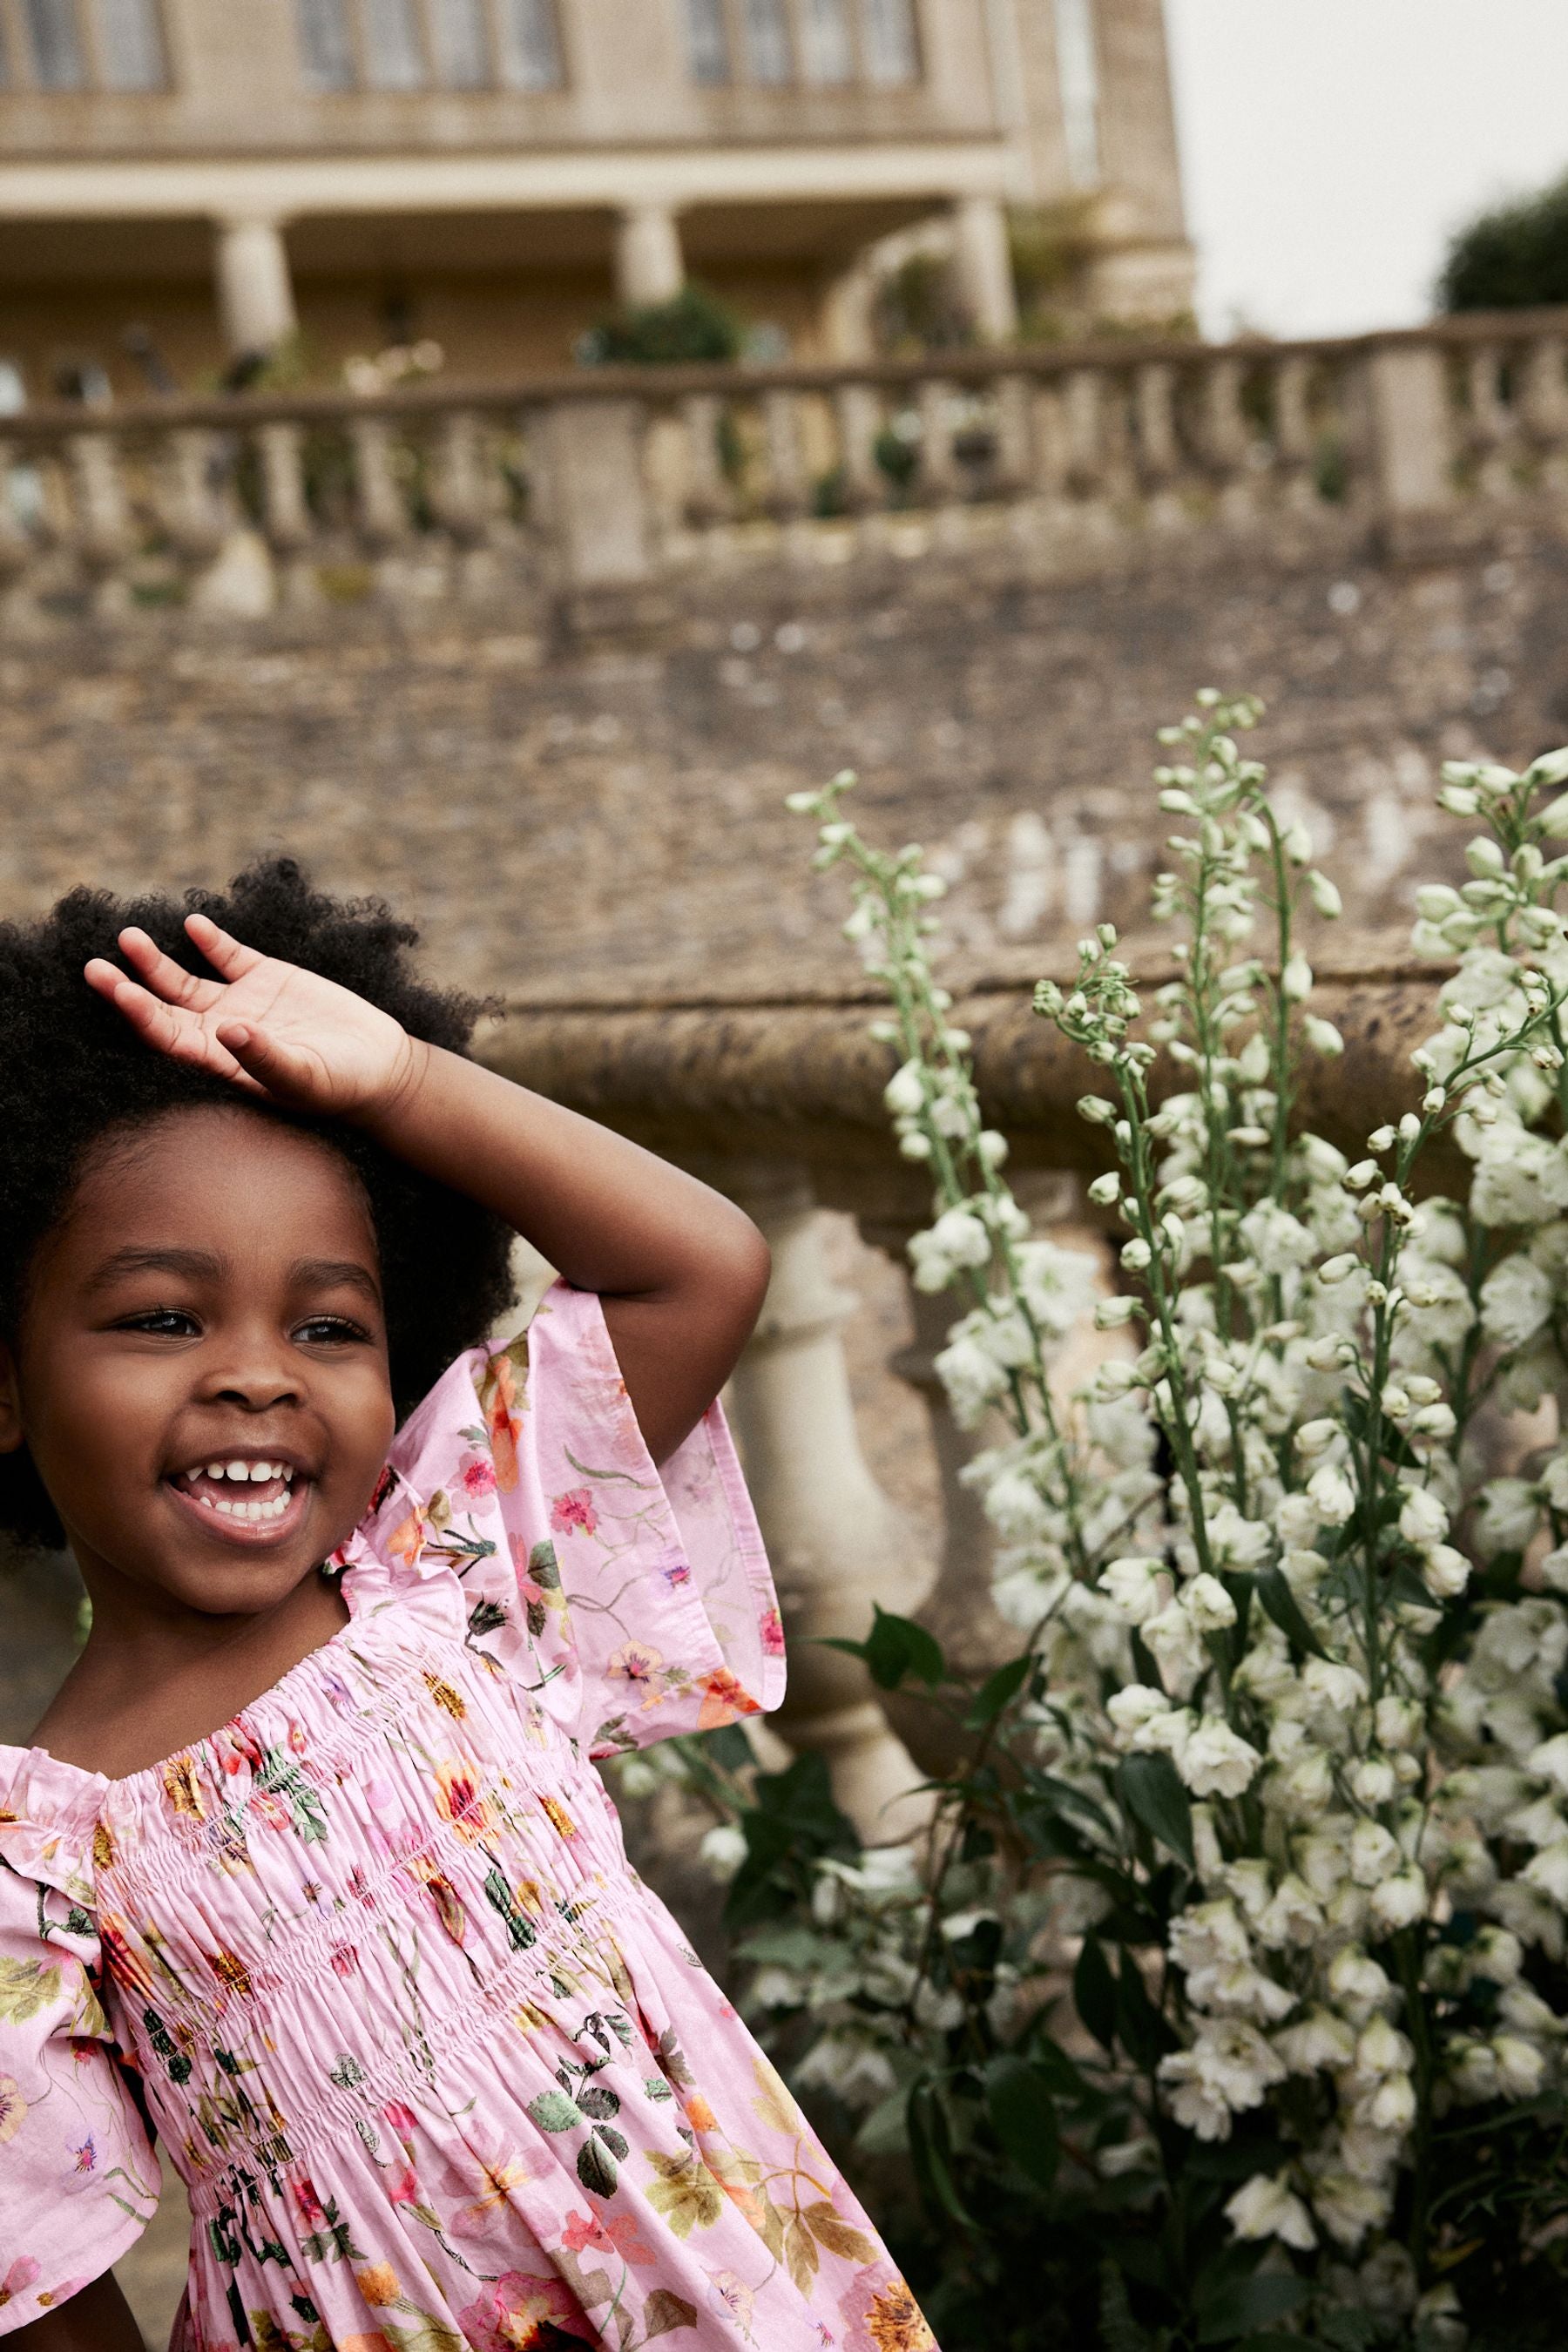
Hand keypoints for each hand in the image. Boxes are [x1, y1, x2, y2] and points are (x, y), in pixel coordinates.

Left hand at [84, 913, 422, 1119]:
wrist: (378, 1067)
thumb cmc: (339, 1086)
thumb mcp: (303, 1077)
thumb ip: (264, 1058)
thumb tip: (228, 1032)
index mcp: (218, 1063)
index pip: (167, 1039)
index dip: (141, 1016)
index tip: (120, 992)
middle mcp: (219, 1032)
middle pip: (161, 1008)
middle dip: (128, 987)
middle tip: (94, 968)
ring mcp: (239, 1003)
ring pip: (183, 980)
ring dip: (154, 960)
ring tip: (128, 936)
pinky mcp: (265, 977)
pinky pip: (227, 955)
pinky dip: (209, 940)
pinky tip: (192, 925)